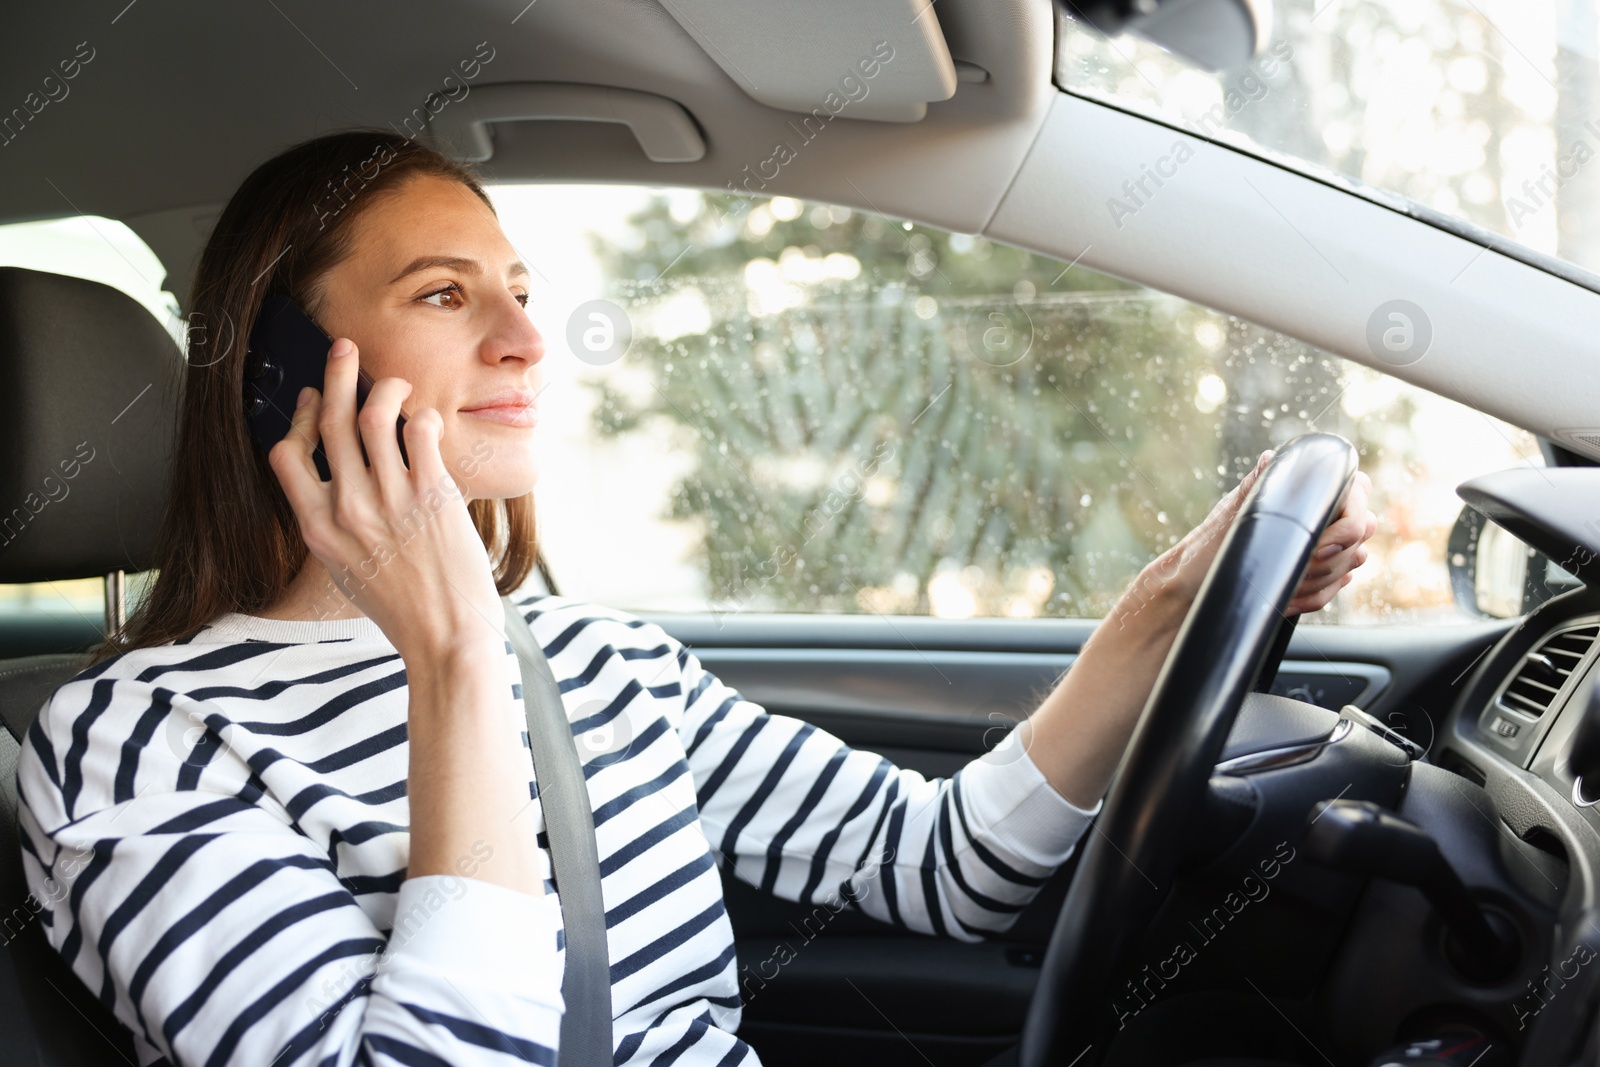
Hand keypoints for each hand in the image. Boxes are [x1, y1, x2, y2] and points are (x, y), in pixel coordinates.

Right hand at [267, 336, 504, 662]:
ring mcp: (389, 501)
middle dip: (336, 374)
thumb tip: (330, 488)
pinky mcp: (432, 496)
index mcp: (317, 530)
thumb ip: (333, 527)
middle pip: (330, 422)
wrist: (445, 639)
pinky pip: (420, 432)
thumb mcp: (345, 571)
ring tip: (395, 382)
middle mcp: (347, 511)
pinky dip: (423, 417)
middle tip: (343, 348)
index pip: (285, 455)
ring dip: (385, 387)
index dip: (296, 419)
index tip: (309, 399)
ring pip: (375, 416)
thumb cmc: (401, 608)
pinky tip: (428, 421)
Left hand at [1142, 451, 1376, 616]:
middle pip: (1362, 533)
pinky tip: (1287, 599)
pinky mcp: (1318, 572)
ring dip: (1317, 580)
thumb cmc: (1208, 548)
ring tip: (1283, 584)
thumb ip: (1259, 485)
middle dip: (1328, 558)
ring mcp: (1324, 542)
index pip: (1358, 494)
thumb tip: (1271, 458)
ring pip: (1351, 563)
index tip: (1316, 546)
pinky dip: (1312, 598)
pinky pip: (1335, 588)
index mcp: (1306, 487)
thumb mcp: (1233, 515)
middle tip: (1293, 568)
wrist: (1195, 587)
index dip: (1346, 525)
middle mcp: (1320, 510)